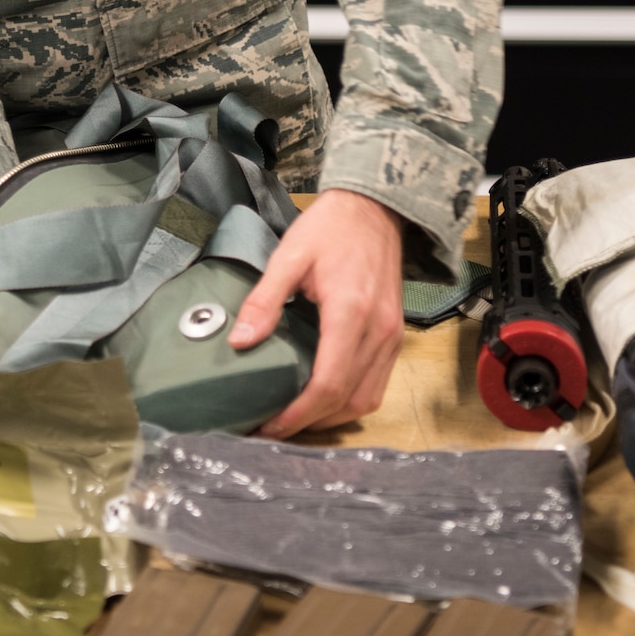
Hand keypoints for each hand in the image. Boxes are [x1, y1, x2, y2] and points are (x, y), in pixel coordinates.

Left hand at [228, 188, 404, 436]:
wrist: (374, 207)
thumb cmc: (331, 227)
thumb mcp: (289, 256)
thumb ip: (264, 301)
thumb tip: (240, 342)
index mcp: (351, 313)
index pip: (327, 384)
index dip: (296, 415)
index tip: (267, 425)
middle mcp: (378, 332)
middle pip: (346, 401)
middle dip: (309, 424)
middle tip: (271, 428)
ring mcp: (391, 337)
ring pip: (366, 400)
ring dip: (330, 418)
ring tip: (293, 419)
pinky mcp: (394, 336)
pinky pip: (376, 384)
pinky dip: (349, 401)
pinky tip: (321, 399)